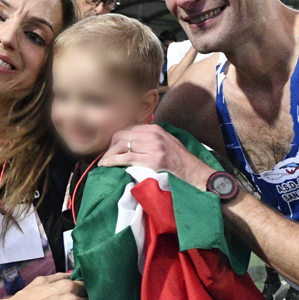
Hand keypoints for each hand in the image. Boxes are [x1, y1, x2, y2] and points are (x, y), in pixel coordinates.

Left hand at [99, 124, 214, 189]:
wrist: (194, 171)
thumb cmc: (179, 159)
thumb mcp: (165, 142)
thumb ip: (149, 139)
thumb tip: (130, 141)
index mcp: (155, 129)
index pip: (127, 129)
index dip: (115, 138)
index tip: (110, 148)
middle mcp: (154, 134)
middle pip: (121, 135)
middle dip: (109, 146)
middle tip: (105, 156)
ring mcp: (154, 147)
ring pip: (122, 145)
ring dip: (108, 154)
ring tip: (103, 162)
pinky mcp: (154, 160)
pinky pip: (127, 158)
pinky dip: (113, 161)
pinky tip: (106, 165)